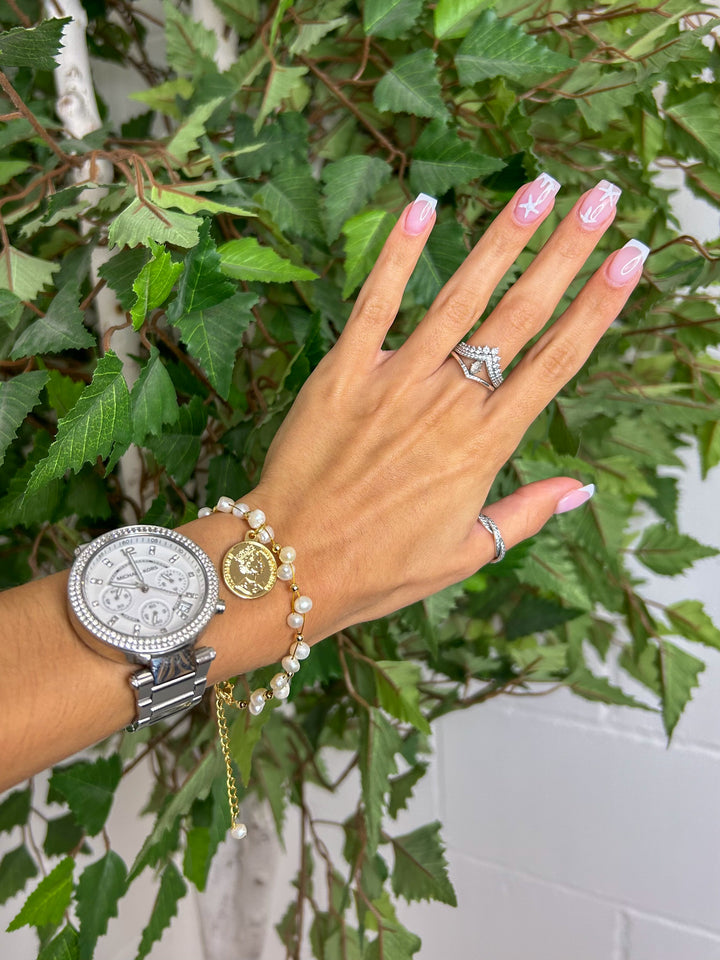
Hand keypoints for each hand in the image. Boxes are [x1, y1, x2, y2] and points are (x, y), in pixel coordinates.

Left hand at [251, 175, 645, 642]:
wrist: (291, 564)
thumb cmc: (380, 568)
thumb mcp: (466, 554)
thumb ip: (526, 514)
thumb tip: (582, 488)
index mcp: (484, 446)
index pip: (556, 362)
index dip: (597, 307)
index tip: (629, 259)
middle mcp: (448, 404)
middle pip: (521, 315)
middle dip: (566, 251)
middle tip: (601, 196)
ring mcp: (395, 382)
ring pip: (460, 297)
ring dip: (502, 237)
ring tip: (538, 185)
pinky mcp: (343, 373)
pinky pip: (375, 302)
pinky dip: (397, 253)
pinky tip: (422, 204)